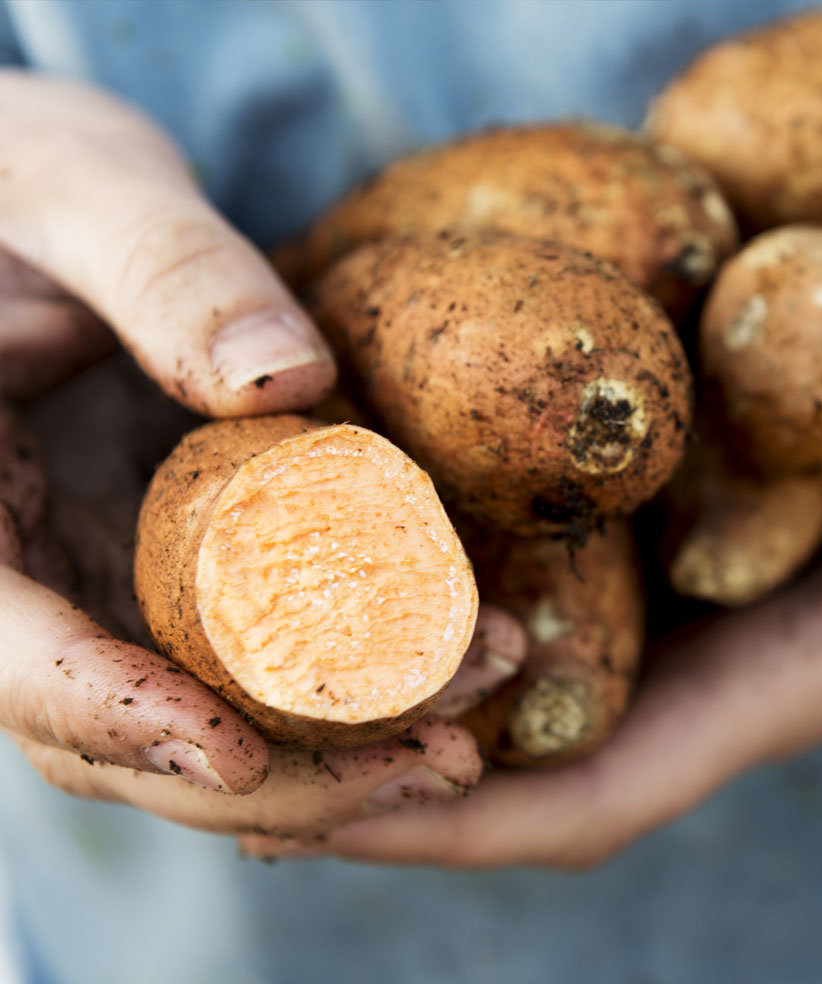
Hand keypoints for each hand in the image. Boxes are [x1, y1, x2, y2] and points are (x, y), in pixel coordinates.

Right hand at [0, 71, 523, 836]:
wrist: (35, 203)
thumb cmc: (19, 175)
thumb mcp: (79, 188)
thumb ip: (166, 269)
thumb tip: (289, 381)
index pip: (12, 658)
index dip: (117, 719)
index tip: (241, 759)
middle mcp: (19, 577)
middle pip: (123, 732)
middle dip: (280, 772)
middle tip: (435, 763)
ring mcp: (98, 582)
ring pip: (200, 712)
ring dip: (331, 750)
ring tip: (464, 741)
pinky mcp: (170, 569)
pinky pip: (249, 654)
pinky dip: (339, 682)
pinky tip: (443, 672)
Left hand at [242, 296, 821, 866]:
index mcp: (777, 679)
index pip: (589, 792)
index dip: (452, 816)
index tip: (313, 805)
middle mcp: (712, 666)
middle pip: (506, 762)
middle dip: (367, 767)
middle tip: (206, 724)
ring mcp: (691, 616)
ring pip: (506, 683)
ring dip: (378, 681)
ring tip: (231, 645)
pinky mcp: (685, 552)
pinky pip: (540, 597)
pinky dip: (438, 598)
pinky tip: (353, 547)